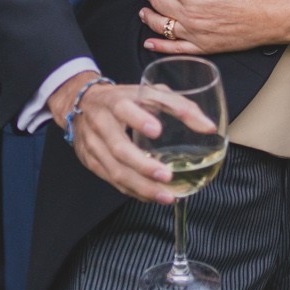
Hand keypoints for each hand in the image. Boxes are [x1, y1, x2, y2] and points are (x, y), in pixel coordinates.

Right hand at [49, 71, 214, 205]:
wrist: (82, 104)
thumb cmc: (125, 97)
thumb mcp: (150, 92)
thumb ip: (179, 106)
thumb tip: (208, 128)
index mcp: (116, 100)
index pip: (125, 108)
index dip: (139, 119)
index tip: (157, 130)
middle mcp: (101, 123)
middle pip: (119, 147)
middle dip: (143, 165)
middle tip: (167, 176)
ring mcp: (93, 145)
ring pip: (115, 170)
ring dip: (141, 186)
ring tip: (166, 196)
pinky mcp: (91, 161)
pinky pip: (112, 180)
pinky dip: (133, 191)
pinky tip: (151, 196)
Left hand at [142, 0, 289, 53]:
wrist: (272, 15)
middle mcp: (190, 14)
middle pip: (159, 3)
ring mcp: (195, 33)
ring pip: (161, 25)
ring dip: (149, 16)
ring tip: (145, 10)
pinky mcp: (203, 47)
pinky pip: (175, 48)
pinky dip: (159, 46)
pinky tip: (150, 43)